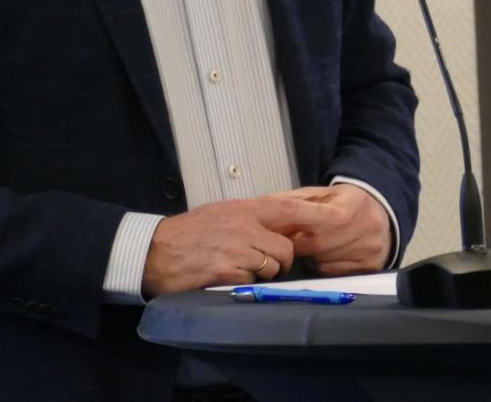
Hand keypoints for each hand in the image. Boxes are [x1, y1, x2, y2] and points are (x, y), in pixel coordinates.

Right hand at [141, 194, 349, 296]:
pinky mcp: (227, 270)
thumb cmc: (188, 234)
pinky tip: (224, 276)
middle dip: (279, 260)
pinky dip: (242, 282)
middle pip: (286, 248)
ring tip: (236, 267)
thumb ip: (252, 218)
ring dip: (261, 273)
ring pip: (272, 266)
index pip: (289, 208)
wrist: (154, 251)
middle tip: (259, 262)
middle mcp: (244, 224)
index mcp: (244, 208)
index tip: (336, 217)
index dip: (314, 215)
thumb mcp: (223, 213)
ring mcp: (236, 248)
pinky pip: (252, 280)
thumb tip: (282, 226)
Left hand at [281, 184, 392, 276]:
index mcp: (356, 201)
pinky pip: (334, 273)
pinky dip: (322, 267)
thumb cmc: (343, 204)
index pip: (324, 219)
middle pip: (321, 245)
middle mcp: (369, 224)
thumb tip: (267, 208)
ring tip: (310, 248)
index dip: (300, 229)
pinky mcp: (372, 266)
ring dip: (310, 258)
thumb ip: (297, 201)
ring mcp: (372, 247)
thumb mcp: (323, 194)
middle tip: (292, 244)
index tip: (285, 234)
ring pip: (325, 261)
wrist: (379, 215)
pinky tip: (324, 257)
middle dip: (301, 246)